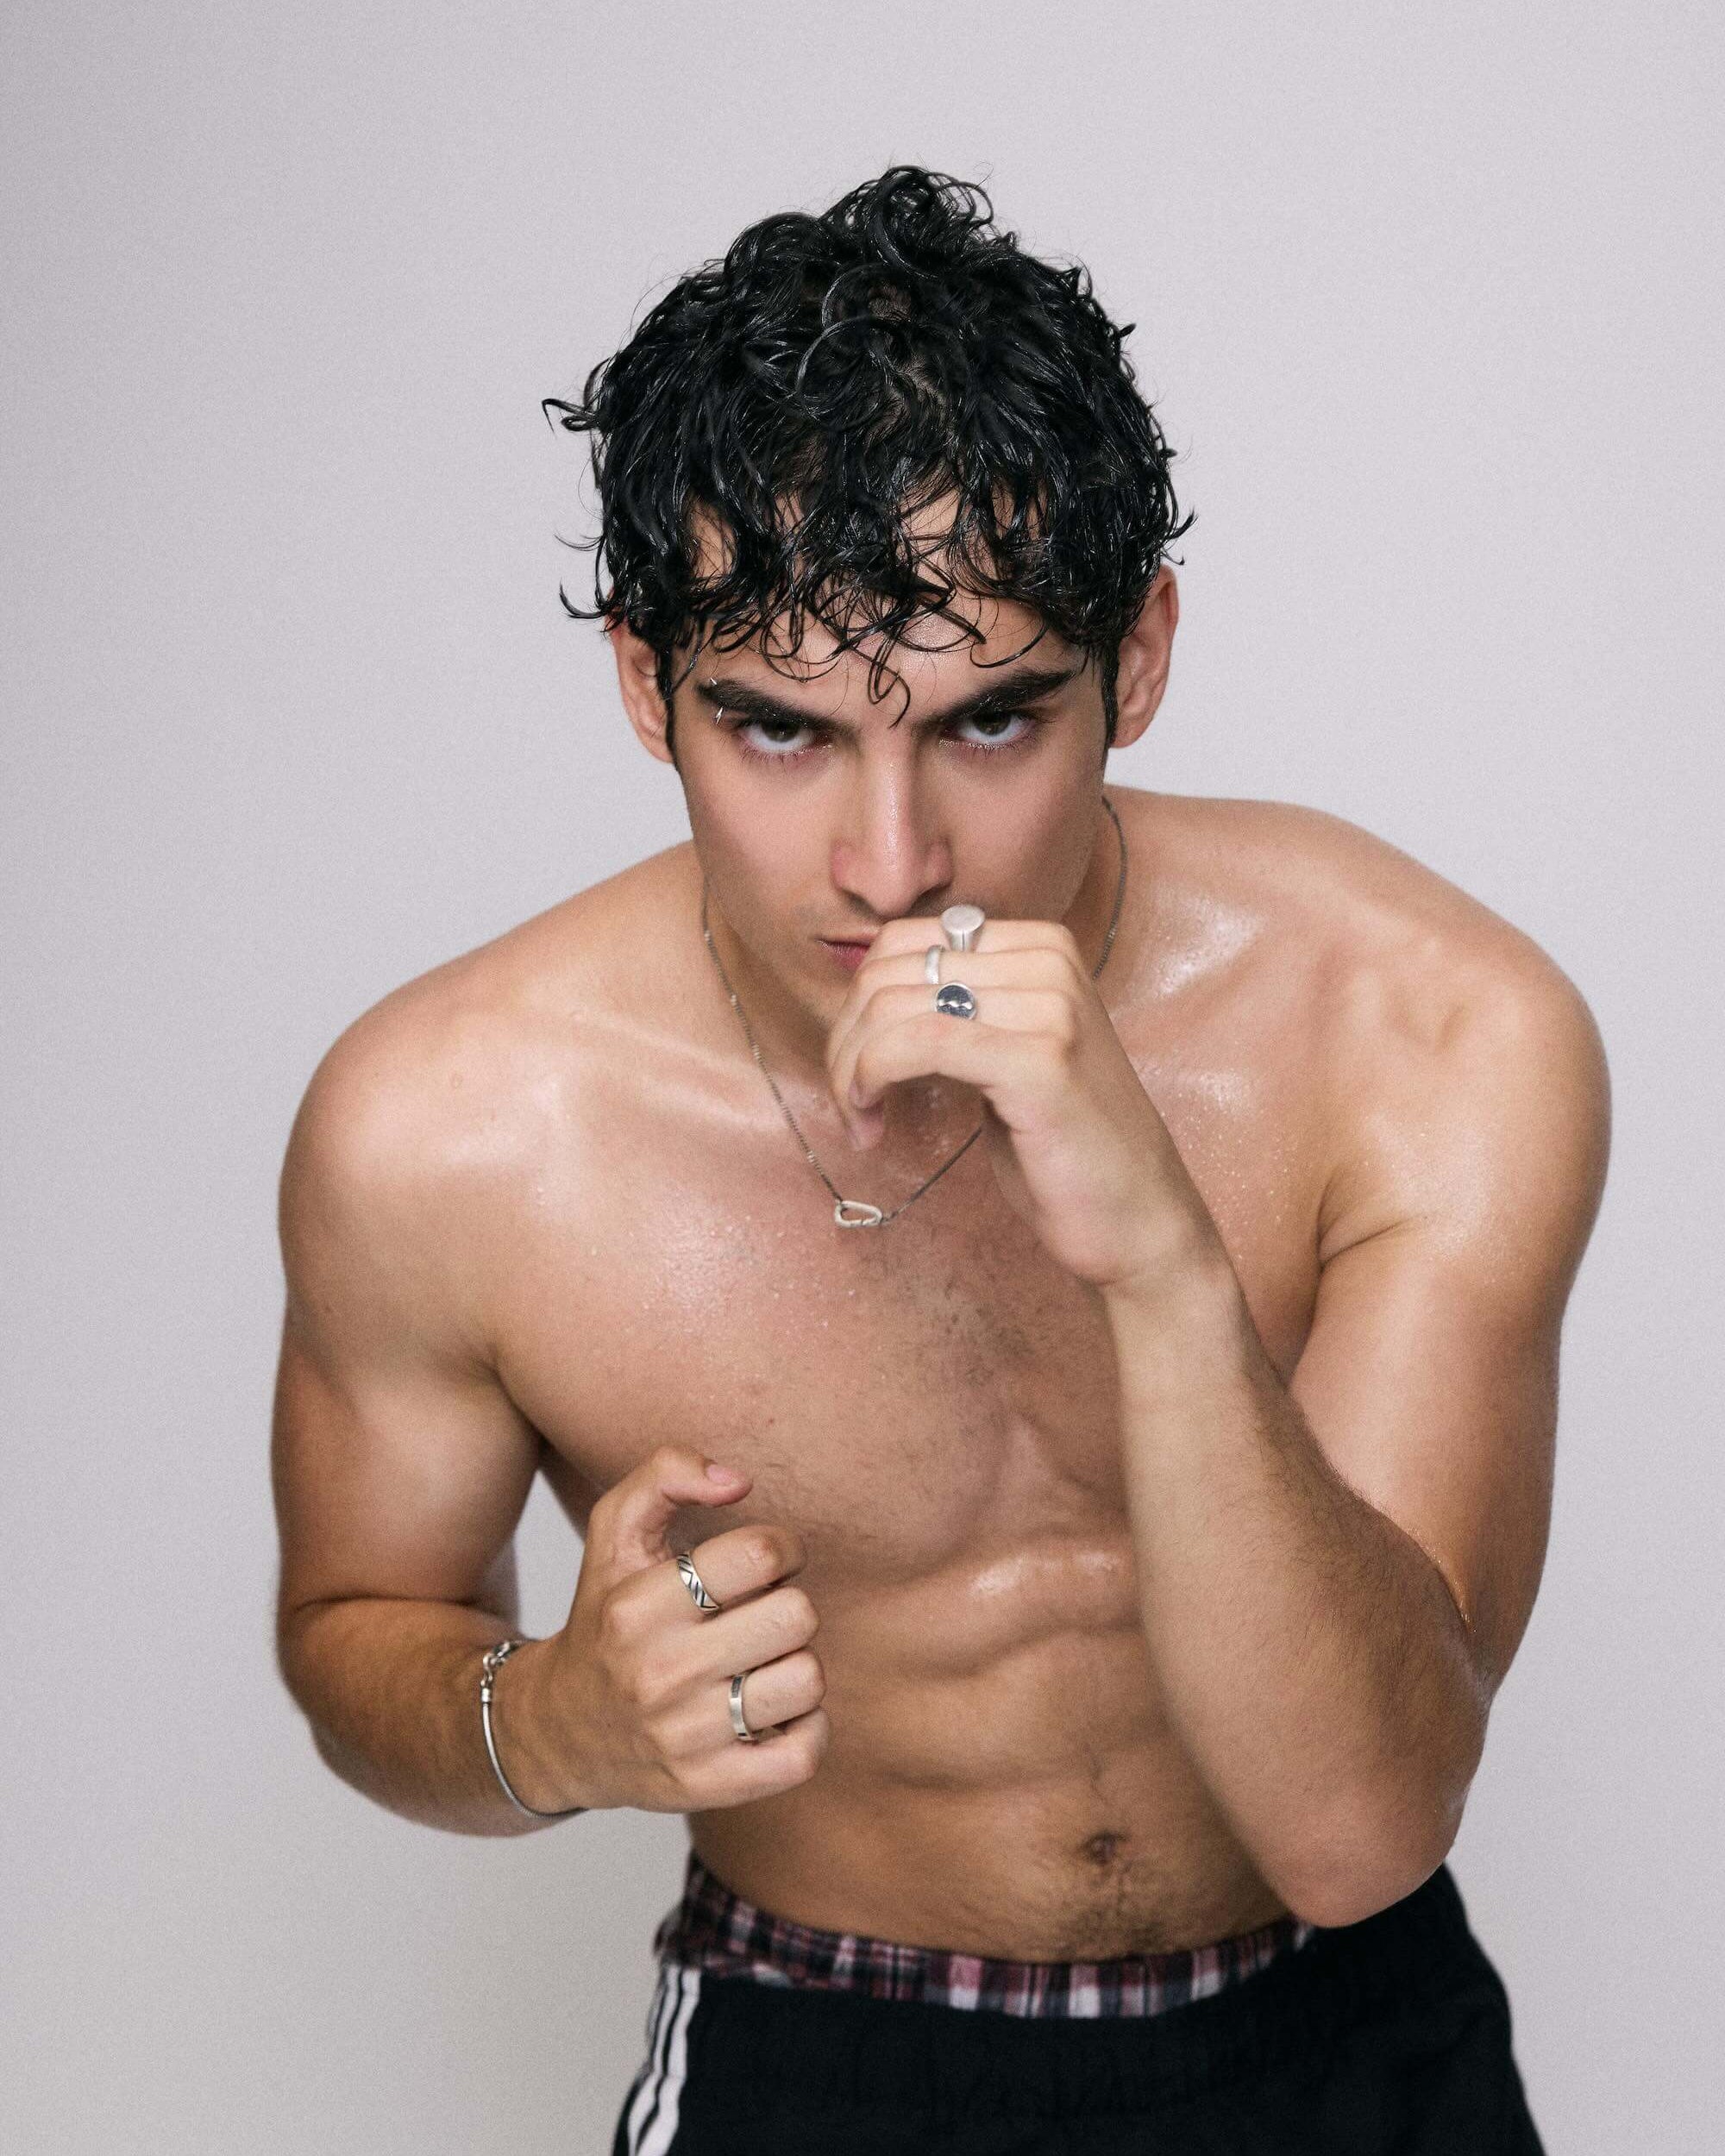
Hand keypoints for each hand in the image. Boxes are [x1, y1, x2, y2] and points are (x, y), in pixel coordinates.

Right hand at [531, 1444, 828, 1812]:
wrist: (557, 1730)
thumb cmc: (604, 1616)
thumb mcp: (613, 1531)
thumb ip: (666, 1473)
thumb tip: (738, 1480)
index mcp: (638, 1604)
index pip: (759, 1554)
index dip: (781, 1548)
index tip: (764, 1563)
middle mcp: (658, 1671)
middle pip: (795, 1615)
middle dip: (789, 1605)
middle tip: (762, 1614)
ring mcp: (685, 1736)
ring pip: (807, 1680)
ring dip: (797, 1664)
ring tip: (763, 1662)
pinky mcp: (709, 1786)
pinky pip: (805, 1752)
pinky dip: (807, 1727)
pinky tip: (774, 1710)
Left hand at [825, 917, 1217, 1293]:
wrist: (1138, 1220)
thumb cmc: (1063, 1146)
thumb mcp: (1005, 1054)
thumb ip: (957, 1012)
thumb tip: (868, 996)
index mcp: (1040, 946)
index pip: (905, 941)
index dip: (856, 1004)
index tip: (853, 1067)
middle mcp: (1049, 960)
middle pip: (890, 972)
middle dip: (846, 1040)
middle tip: (850, 1102)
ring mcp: (1050, 1005)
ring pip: (894, 1009)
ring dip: (851, 1070)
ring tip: (861, 1120)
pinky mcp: (1040, 1059)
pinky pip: (917, 1045)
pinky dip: (870, 1082)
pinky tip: (872, 1128)